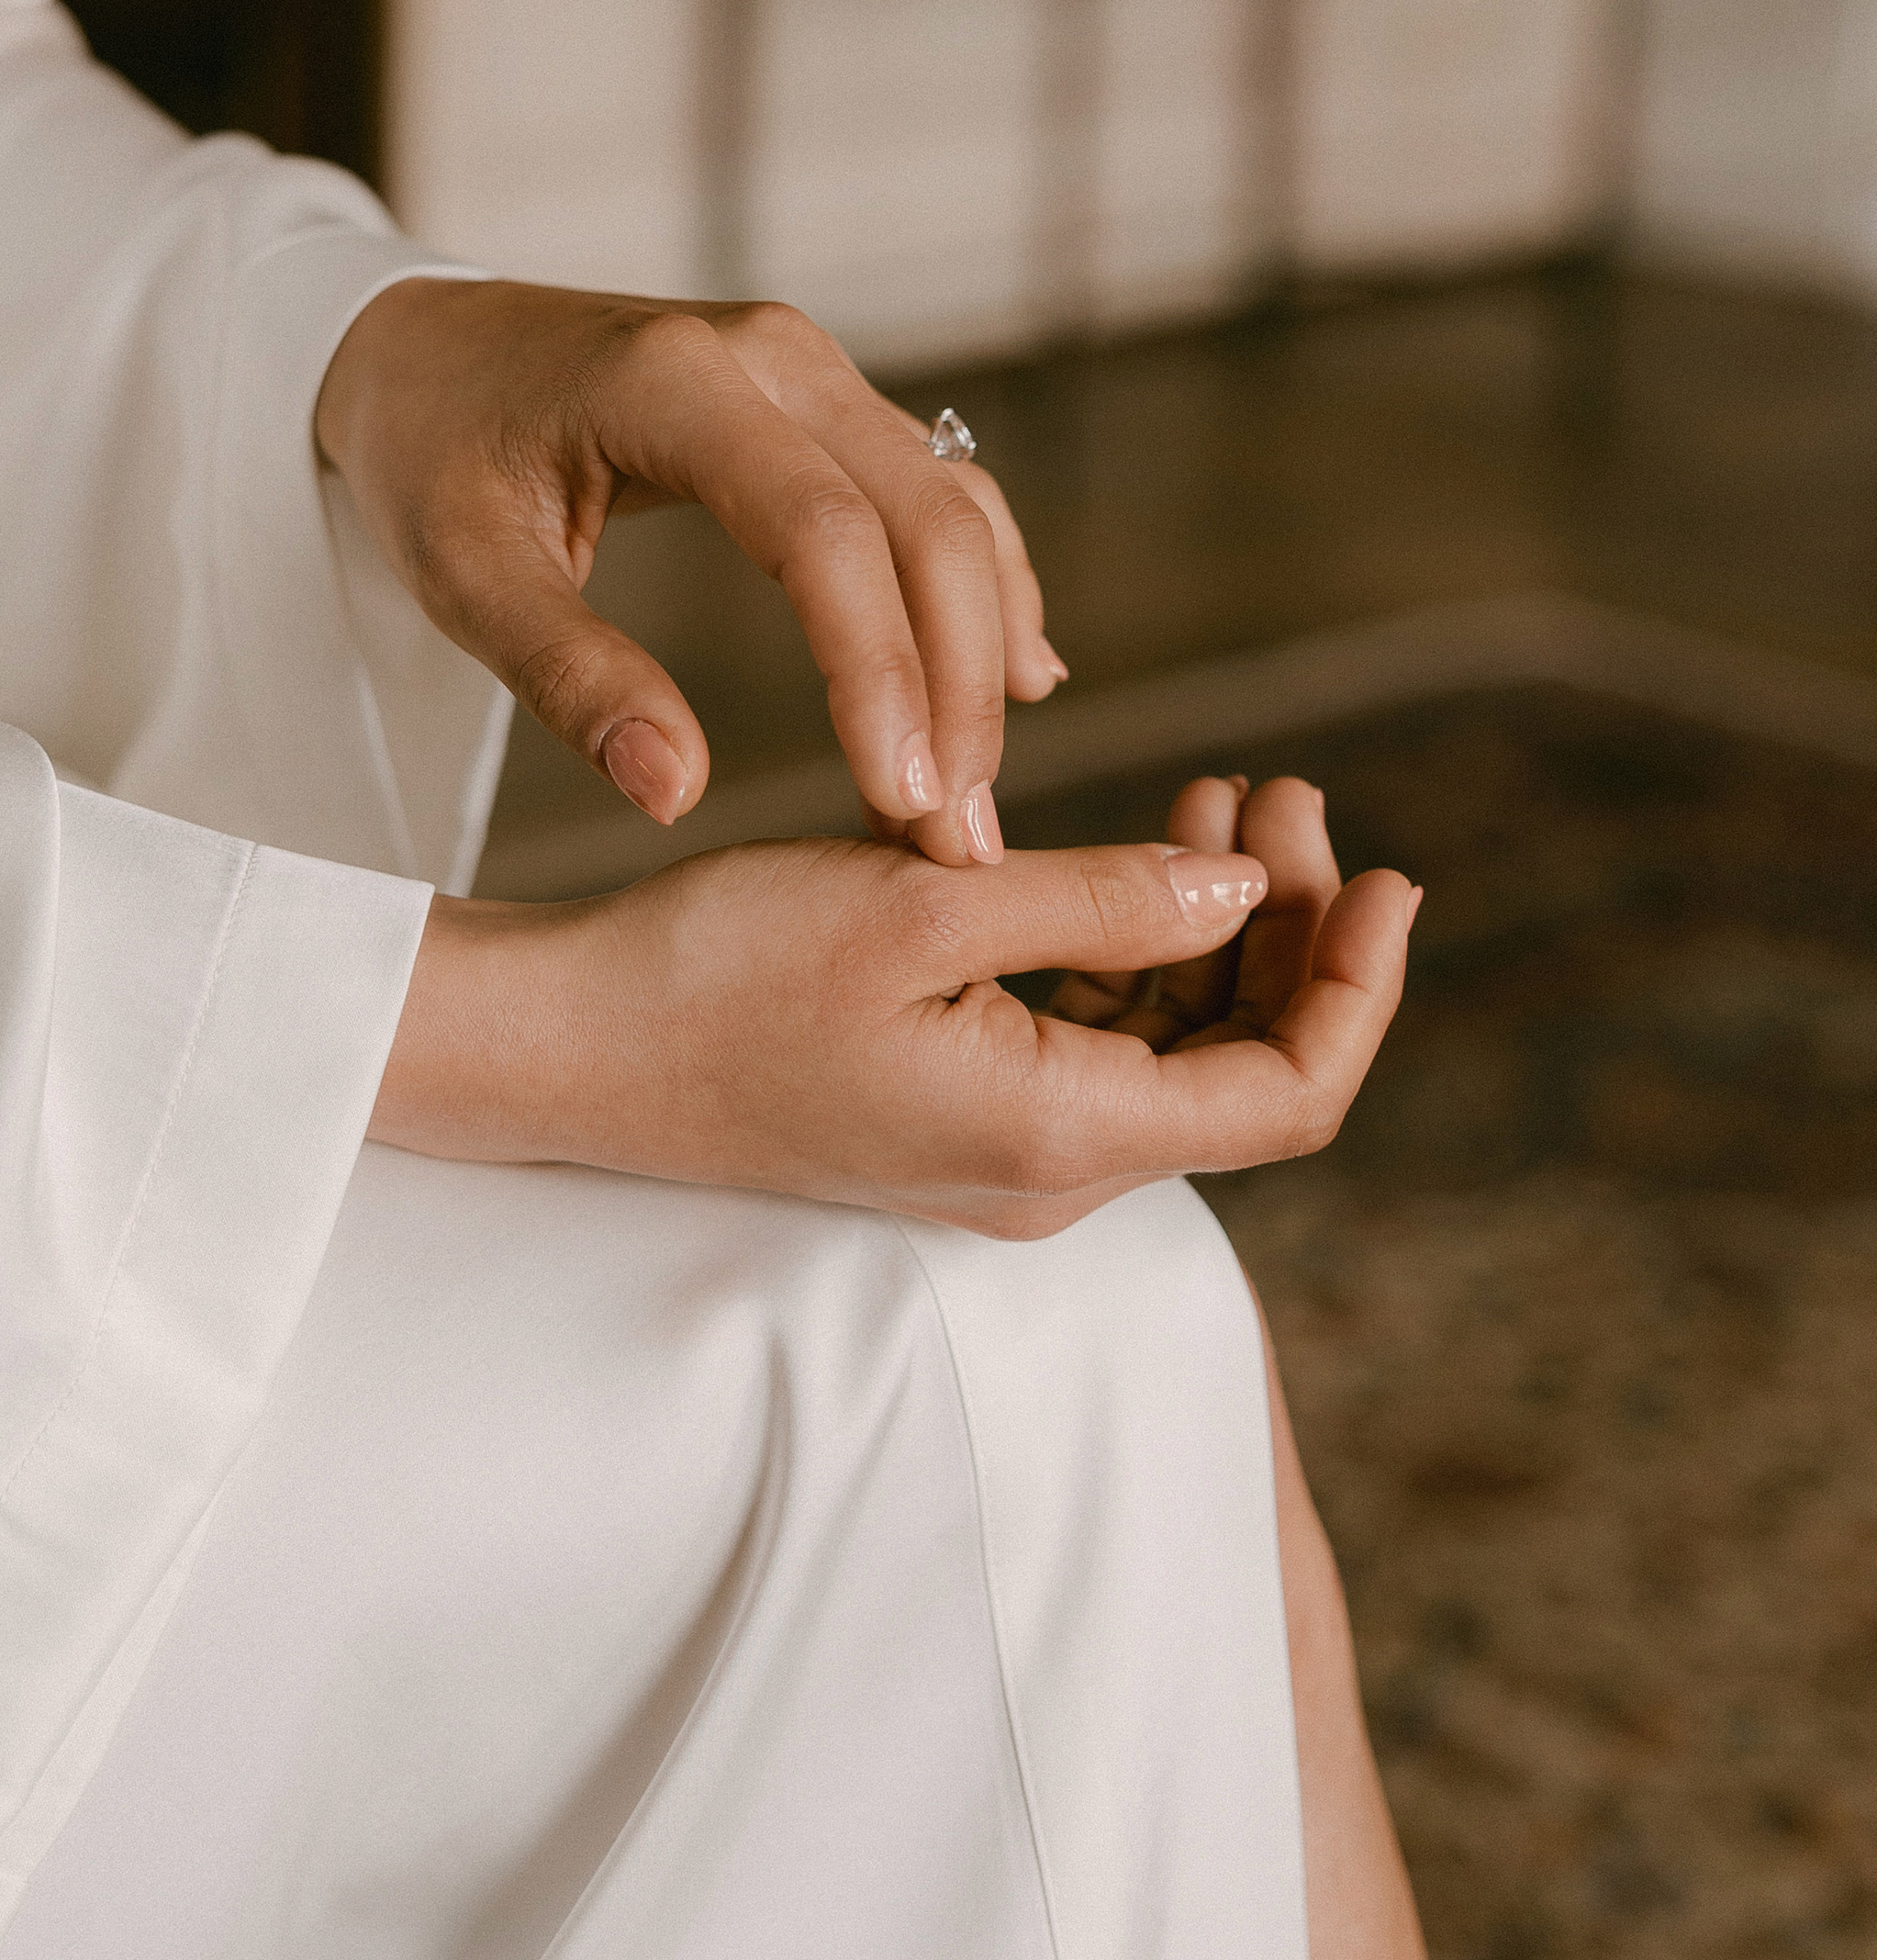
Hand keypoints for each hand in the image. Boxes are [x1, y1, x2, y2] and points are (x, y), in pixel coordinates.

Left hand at [315, 280, 1064, 866]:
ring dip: (983, 647)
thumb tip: (675, 794)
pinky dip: (985, 583)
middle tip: (960, 836)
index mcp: (673, 381)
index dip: (878, 668)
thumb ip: (568, 676)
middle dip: (958, 681)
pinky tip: (1019, 677)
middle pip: (923, 516)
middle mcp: (771, 355)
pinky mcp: (825, 399)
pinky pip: (938, 487)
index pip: (820, 528)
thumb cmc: (430, 454)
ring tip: (975, 794)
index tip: (901, 799)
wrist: (423, 346)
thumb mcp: (461, 573)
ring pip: (950, 504)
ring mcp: (810, 368)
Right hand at [369, 803, 1419, 1234]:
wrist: (570, 1048)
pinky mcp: (953, 1114)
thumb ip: (1099, 900)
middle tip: (1284, 787)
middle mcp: (1047, 1172)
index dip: (1359, 987)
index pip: (1287, 1094)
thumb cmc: (721, 970)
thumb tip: (1243, 882)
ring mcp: (1000, 1151)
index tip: (1387, 867)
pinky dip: (1138, 954)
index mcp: (1056, 1136)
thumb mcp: (921, 902)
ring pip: (1173, 1055)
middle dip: (1291, 930)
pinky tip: (1131, 854)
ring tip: (1226, 791)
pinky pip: (1095, 1046)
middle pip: (1243, 1072)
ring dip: (1218, 931)